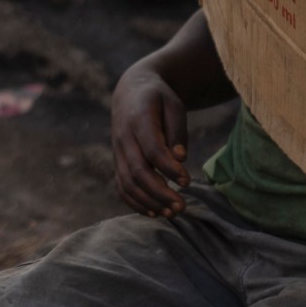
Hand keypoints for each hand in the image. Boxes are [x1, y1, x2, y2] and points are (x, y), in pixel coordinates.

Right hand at [111, 57, 190, 217]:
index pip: (152, 150)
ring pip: (127, 183)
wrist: (130, 93)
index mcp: (139, 119)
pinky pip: (121, 186)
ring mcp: (117, 152)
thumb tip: (180, 159)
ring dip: (149, 202)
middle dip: (160, 193)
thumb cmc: (158, 99)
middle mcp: (123, 138)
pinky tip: (154, 212)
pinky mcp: (118, 162)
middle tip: (182, 207)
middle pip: (138, 172)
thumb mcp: (174, 105)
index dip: (169, 169)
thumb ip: (177, 131)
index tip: (187, 182)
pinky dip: (135, 202)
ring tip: (172, 213)